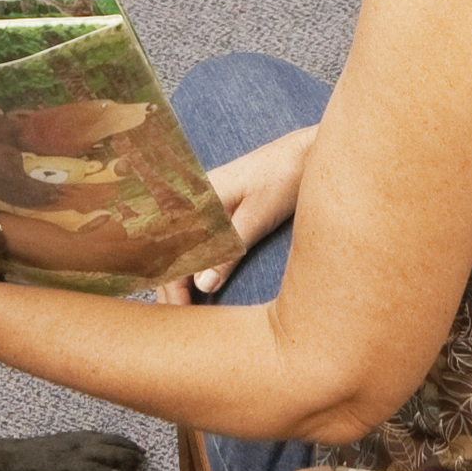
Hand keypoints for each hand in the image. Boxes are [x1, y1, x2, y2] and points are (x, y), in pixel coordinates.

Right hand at [182, 124, 314, 293]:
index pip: (166, 245)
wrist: (306, 153)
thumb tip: (202, 285)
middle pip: (168, 248)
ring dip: (179, 275)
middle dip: (169, 284)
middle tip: (181, 317)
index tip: (178, 309)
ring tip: (184, 307)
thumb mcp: (256, 218)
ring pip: (180, 245)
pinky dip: (193, 263)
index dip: (168, 281)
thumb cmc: (282, 178)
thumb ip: (228, 251)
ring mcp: (203, 204)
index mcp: (196, 197)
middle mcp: (192, 199)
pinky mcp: (217, 209)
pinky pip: (195, 240)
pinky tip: (196, 282)